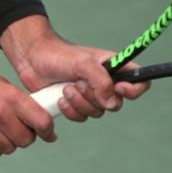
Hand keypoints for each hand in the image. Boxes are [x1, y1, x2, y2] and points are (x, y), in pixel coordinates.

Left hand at [0, 15, 149, 122]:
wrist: (31, 59)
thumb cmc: (58, 54)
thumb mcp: (82, 63)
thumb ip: (101, 81)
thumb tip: (112, 102)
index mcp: (114, 68)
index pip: (140, 82)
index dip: (134, 90)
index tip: (118, 88)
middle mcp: (105, 83)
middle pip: (116, 104)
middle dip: (94, 97)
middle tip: (77, 83)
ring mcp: (90, 95)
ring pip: (97, 113)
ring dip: (79, 103)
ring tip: (65, 87)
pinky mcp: (75, 105)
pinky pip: (81, 118)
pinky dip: (70, 110)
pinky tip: (59, 97)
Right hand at [0, 53, 56, 157]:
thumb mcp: (5, 87)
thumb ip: (22, 106)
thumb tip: (42, 126)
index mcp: (11, 97)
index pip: (41, 122)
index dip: (48, 131)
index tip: (48, 134)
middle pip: (25, 140)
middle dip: (24, 138)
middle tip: (17, 131)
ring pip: (7, 149)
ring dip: (6, 143)